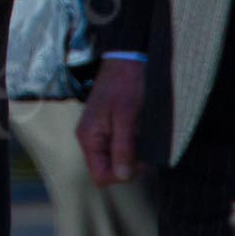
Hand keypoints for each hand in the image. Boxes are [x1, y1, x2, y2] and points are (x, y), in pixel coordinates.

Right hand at [76, 58, 145, 185]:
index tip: (139, 159)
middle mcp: (91, 137)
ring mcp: (100, 132)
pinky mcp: (110, 126)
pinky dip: (134, 143)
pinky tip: (141, 129)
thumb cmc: (127, 85)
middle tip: (145, 145)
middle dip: (130, 163)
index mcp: (89, 137)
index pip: (101, 176)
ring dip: (134, 153)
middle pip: (109, 169)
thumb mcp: (126, 117)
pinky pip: (121, 146)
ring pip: (117, 159)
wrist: (128, 58)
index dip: (121, 174)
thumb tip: (122, 177)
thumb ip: (123, 148)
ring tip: (144, 133)